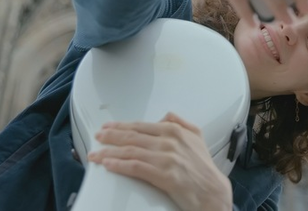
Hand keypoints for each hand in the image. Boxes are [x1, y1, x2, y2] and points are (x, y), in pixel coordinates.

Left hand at [87, 112, 231, 210]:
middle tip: (97, 137)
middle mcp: (169, 141)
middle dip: (111, 136)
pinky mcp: (164, 175)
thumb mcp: (197, 136)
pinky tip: (108, 165)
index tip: (108, 127)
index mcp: (175, 130)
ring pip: (131, 151)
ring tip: (96, 154)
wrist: (211, 190)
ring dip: (109, 152)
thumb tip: (165, 116)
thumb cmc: (203, 166)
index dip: (121, 126)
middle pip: (132, 136)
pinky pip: (136, 167)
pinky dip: (119, 165)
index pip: (141, 125)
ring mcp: (166, 158)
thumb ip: (180, 122)